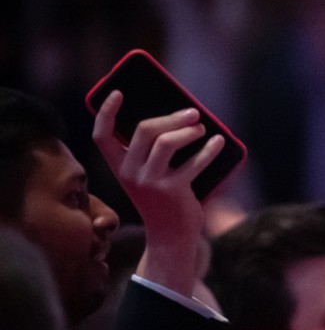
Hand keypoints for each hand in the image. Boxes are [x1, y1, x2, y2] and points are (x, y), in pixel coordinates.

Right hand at [92, 90, 223, 294]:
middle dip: (171, 117)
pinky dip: (209, 150)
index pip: (101, 136)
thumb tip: (181, 117)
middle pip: (144, 130)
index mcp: (119, 167)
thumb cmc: (164, 199)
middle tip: (193, 113)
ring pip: (166, 142)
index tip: (118, 92)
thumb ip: (155, 150)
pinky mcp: (173, 191)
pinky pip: (194, 163)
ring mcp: (150, 183)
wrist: (171, 237)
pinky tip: (219, 143)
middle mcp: (129, 173)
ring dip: (188, 130)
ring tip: (202, 128)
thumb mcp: (152, 174)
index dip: (106, 112)